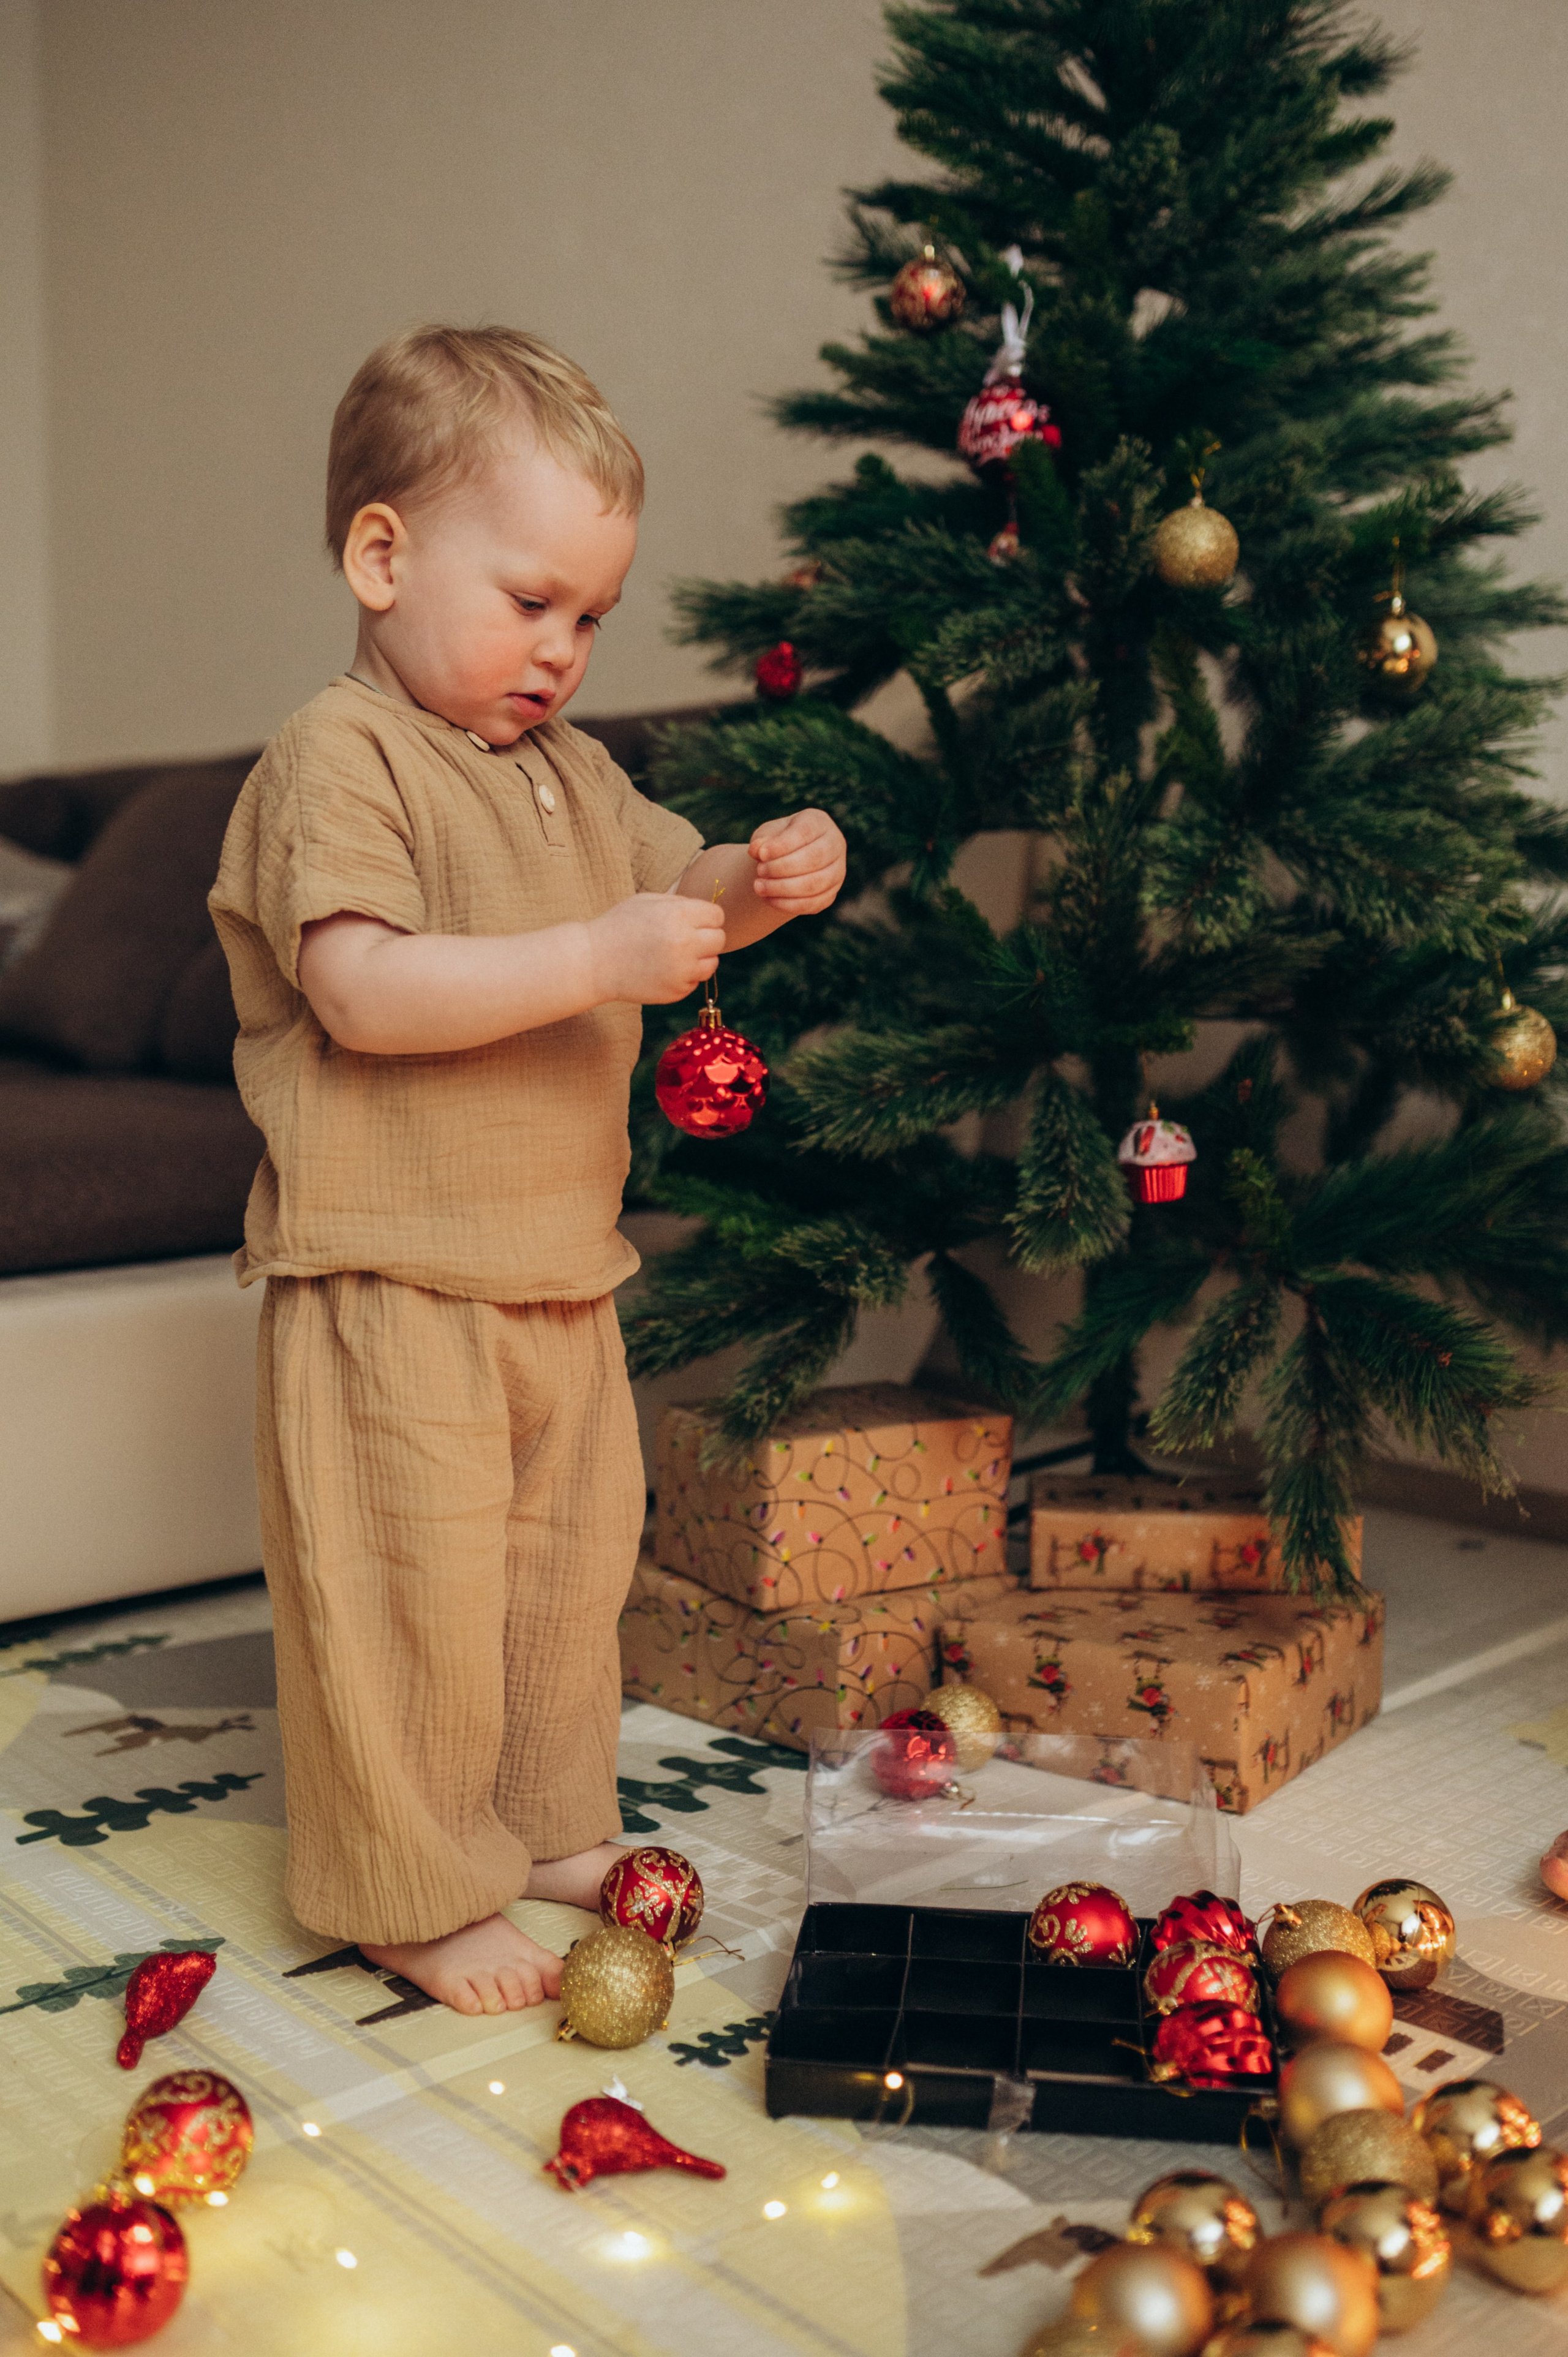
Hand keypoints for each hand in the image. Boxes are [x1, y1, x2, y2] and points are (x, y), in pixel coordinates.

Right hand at [588, 891, 725, 1003]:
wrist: (594, 962)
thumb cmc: (619, 926)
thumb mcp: (648, 901)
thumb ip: (680, 903)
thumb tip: (708, 911)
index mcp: (679, 915)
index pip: (717, 916)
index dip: (706, 918)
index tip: (694, 922)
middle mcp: (685, 943)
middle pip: (719, 939)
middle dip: (706, 937)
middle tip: (685, 939)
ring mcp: (682, 970)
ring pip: (712, 963)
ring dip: (699, 959)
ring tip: (675, 955)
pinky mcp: (677, 991)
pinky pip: (695, 981)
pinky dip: (685, 976)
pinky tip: (664, 969)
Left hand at [750, 808, 846, 915]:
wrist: (787, 861)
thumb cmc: (777, 842)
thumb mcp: (767, 835)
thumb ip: (761, 840)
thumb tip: (757, 850)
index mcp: (819, 823)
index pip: (805, 833)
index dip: (782, 845)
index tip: (761, 854)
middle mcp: (835, 845)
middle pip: (813, 859)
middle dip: (782, 868)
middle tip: (759, 871)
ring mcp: (837, 872)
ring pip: (814, 884)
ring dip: (783, 888)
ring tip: (759, 887)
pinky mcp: (830, 894)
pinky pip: (812, 903)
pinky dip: (788, 904)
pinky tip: (769, 899)